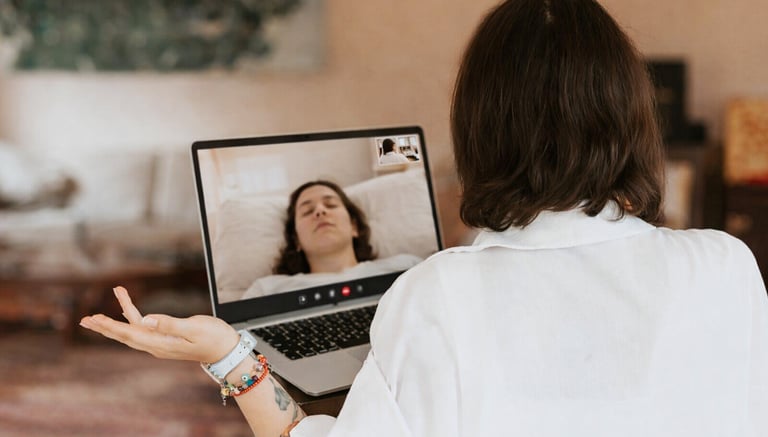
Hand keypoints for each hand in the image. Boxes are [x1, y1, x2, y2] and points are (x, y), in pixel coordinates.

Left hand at [80, 286, 239, 362]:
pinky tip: (127, 305)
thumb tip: (146, 320)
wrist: (227, 351)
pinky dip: (134, 314)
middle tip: (84, 320)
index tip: (94, 319)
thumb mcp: (194, 329)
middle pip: (125, 335)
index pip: (130, 334)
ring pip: (132, 330)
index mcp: (161, 344)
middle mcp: (156, 345)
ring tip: (105, 304)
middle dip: (105, 327)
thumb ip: (170, 324)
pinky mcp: (165, 337)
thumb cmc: (215, 338)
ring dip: (116, 319)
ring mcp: (160, 342)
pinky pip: (144, 325)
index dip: (111, 326)